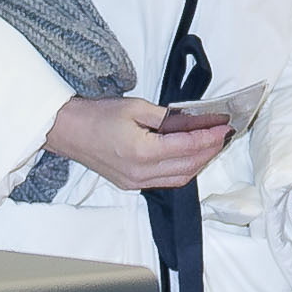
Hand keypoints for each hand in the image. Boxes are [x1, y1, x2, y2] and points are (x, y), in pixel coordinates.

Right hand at [44, 95, 228, 191]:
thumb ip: (166, 117)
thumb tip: (191, 120)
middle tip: (224, 134)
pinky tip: (190, 157)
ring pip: (179, 179)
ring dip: (199, 163)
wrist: (66, 131)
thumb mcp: (135, 107)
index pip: (187, 147)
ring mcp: (135, 182)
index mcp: (142, 152)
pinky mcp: (130, 184)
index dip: (210, 137)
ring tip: (211, 145)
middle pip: (188, 166)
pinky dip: (183, 171)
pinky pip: (165, 182)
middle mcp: (140, 173)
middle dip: (210, 151)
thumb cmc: (96, 116)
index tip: (225, 126)